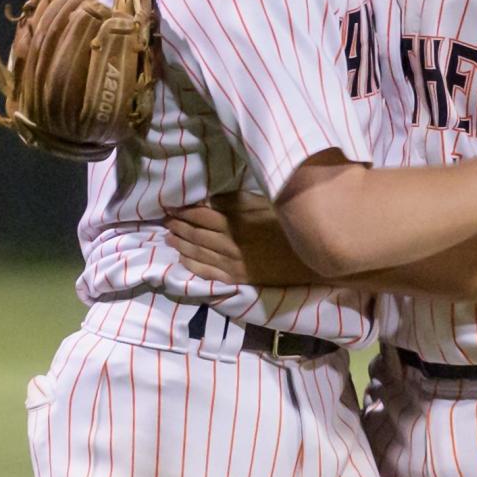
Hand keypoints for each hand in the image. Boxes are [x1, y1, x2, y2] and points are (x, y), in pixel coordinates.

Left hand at [165, 191, 311, 284]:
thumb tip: (208, 199)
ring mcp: (231, 263)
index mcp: (235, 221)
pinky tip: (182, 259)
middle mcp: (228, 243)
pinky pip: (207, 272)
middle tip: (165, 220)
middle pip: (195, 233)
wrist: (311, 257)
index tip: (171, 206)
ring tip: (168, 237)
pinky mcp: (237, 277)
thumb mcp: (265, 204)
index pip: (199, 214)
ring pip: (197, 252)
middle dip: (177, 226)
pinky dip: (191, 264)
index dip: (182, 210)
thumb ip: (236, 202)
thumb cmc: (290, 224)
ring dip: (180, 244)